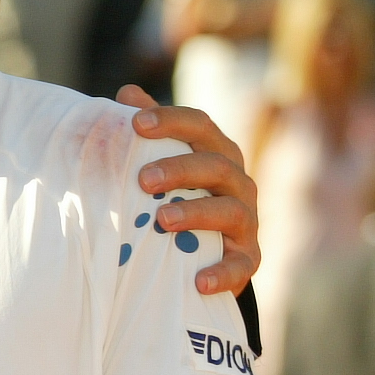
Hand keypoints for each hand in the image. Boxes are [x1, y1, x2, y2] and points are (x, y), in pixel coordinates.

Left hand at [116, 86, 258, 296]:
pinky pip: (241, 265)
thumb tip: (126, 93)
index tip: (137, 123)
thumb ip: (150, 131)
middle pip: (215, 165)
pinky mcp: (248, 258)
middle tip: (142, 178)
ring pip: (230, 210)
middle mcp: (236, 182)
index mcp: (215, 153)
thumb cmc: (180, 196)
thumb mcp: (165, 164)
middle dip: (180, 168)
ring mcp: (246, 220)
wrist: (209, 252)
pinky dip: (223, 273)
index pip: (200, 126)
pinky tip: (199, 281)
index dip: (172, 120)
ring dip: (197, 214)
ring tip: (163, 220)